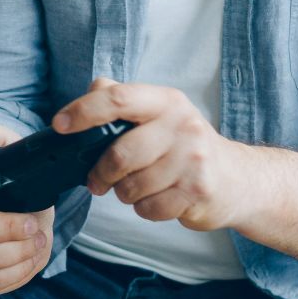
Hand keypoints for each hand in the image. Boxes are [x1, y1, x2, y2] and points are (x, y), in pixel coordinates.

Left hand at [53, 78, 261, 231]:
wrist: (238, 179)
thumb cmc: (185, 145)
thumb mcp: (160, 113)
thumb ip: (123, 99)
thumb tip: (92, 89)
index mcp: (166, 101)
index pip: (118, 99)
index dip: (83, 111)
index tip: (59, 126)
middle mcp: (182, 125)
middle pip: (120, 153)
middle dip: (101, 172)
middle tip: (96, 180)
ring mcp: (193, 159)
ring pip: (132, 186)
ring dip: (124, 193)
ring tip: (135, 188)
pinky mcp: (198, 191)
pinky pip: (149, 208)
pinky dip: (144, 209)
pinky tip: (157, 199)